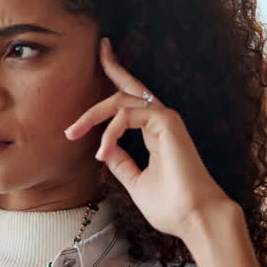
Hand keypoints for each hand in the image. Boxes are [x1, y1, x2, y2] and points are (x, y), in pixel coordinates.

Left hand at [65, 38, 232, 241]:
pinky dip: (110, 131)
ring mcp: (166, 119)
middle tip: (99, 47)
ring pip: (121, 100)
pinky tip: (102, 150)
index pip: (131, 102)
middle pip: (129, 87)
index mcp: (156, 131)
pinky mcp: (167, 122)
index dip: (116, 82)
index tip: (101, 65)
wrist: (194, 219)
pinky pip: (127, 115)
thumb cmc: (171, 206)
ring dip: (92, 115)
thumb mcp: (135, 181)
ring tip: (73, 132)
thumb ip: (121, 162)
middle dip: (111, 66)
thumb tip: (104, 147)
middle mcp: (162, 120)